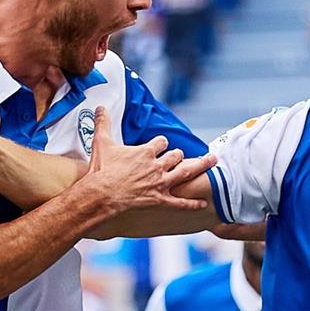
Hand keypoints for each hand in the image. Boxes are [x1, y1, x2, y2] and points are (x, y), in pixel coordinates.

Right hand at [77, 107, 214, 220]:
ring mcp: (160, 183)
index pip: (161, 142)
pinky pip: (180, 202)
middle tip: (180, 156)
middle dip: (178, 155)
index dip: (161, 143)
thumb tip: (99, 107)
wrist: (102, 194)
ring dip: (199, 166)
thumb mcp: (102, 142)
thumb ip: (103, 123)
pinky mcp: (160, 200)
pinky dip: (192, 203)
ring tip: (210, 162)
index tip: (160, 144)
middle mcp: (157, 166)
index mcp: (146, 152)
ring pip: (184, 172)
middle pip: (175, 156)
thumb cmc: (102, 169)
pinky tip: (203, 203)